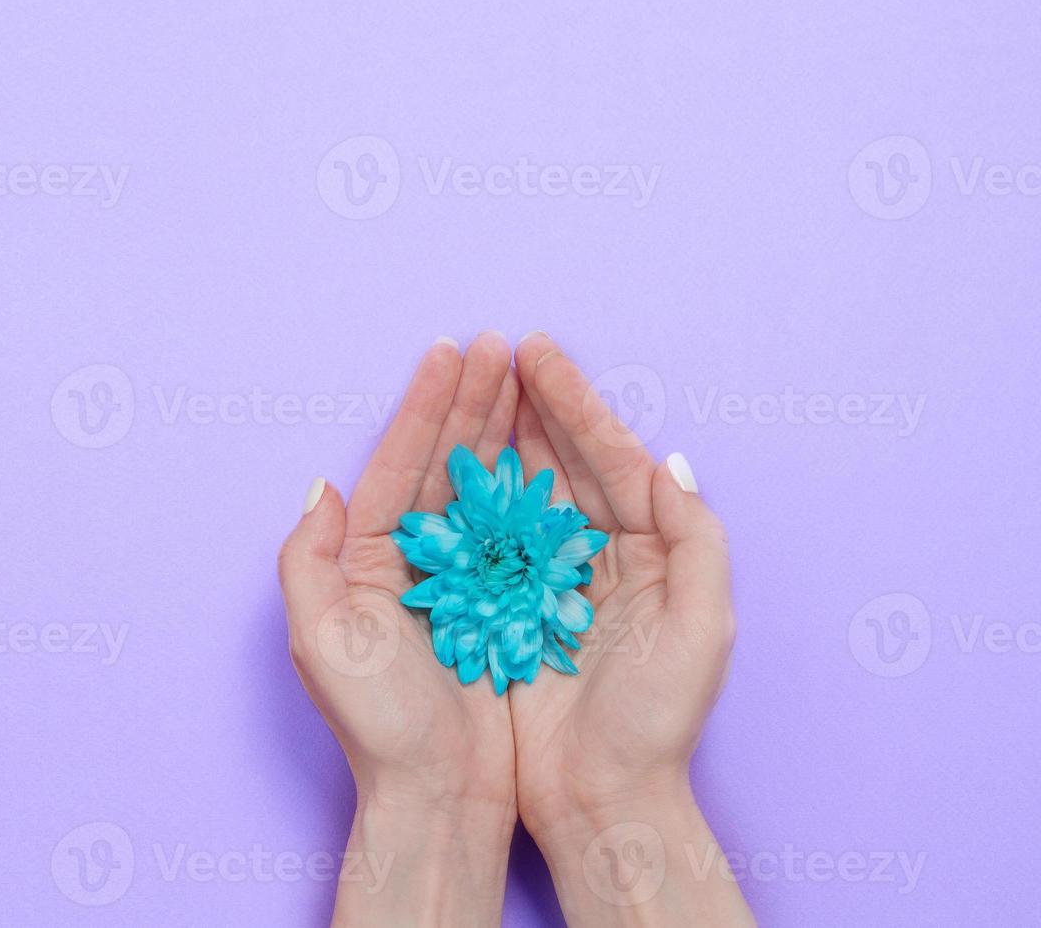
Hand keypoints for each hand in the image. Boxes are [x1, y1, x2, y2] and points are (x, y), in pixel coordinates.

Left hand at [279, 332, 520, 925]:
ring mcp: (458, 582)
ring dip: (503, 429)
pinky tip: (554, 447)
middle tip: (501, 344)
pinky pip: (518, 531)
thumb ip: (308, 562)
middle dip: (470, 402)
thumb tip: (320, 487)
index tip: (449, 352)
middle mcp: (409, 563)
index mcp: (364, 561)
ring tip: (527, 374)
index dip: (423, 407)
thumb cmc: (379, 728)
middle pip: (442, 463)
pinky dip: (534, 485)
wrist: (440, 798)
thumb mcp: (322, 643)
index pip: (396, 464)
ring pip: (483, 486)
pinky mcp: (501, 606)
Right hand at [507, 332, 752, 924]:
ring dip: (498, 436)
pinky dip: (468, 497)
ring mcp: (550, 580)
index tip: (536, 352)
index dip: (575, 402)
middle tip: (495, 349)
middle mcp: (599, 556)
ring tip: (470, 384)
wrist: (600, 799)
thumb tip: (668, 462)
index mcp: (650, 551)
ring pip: (521, 489)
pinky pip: (486, 540)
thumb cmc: (657, 721)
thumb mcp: (703, 628)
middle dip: (531, 403)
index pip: (611, 457)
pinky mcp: (507, 609)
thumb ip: (697, 539)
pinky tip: (446, 461)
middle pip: (563, 461)